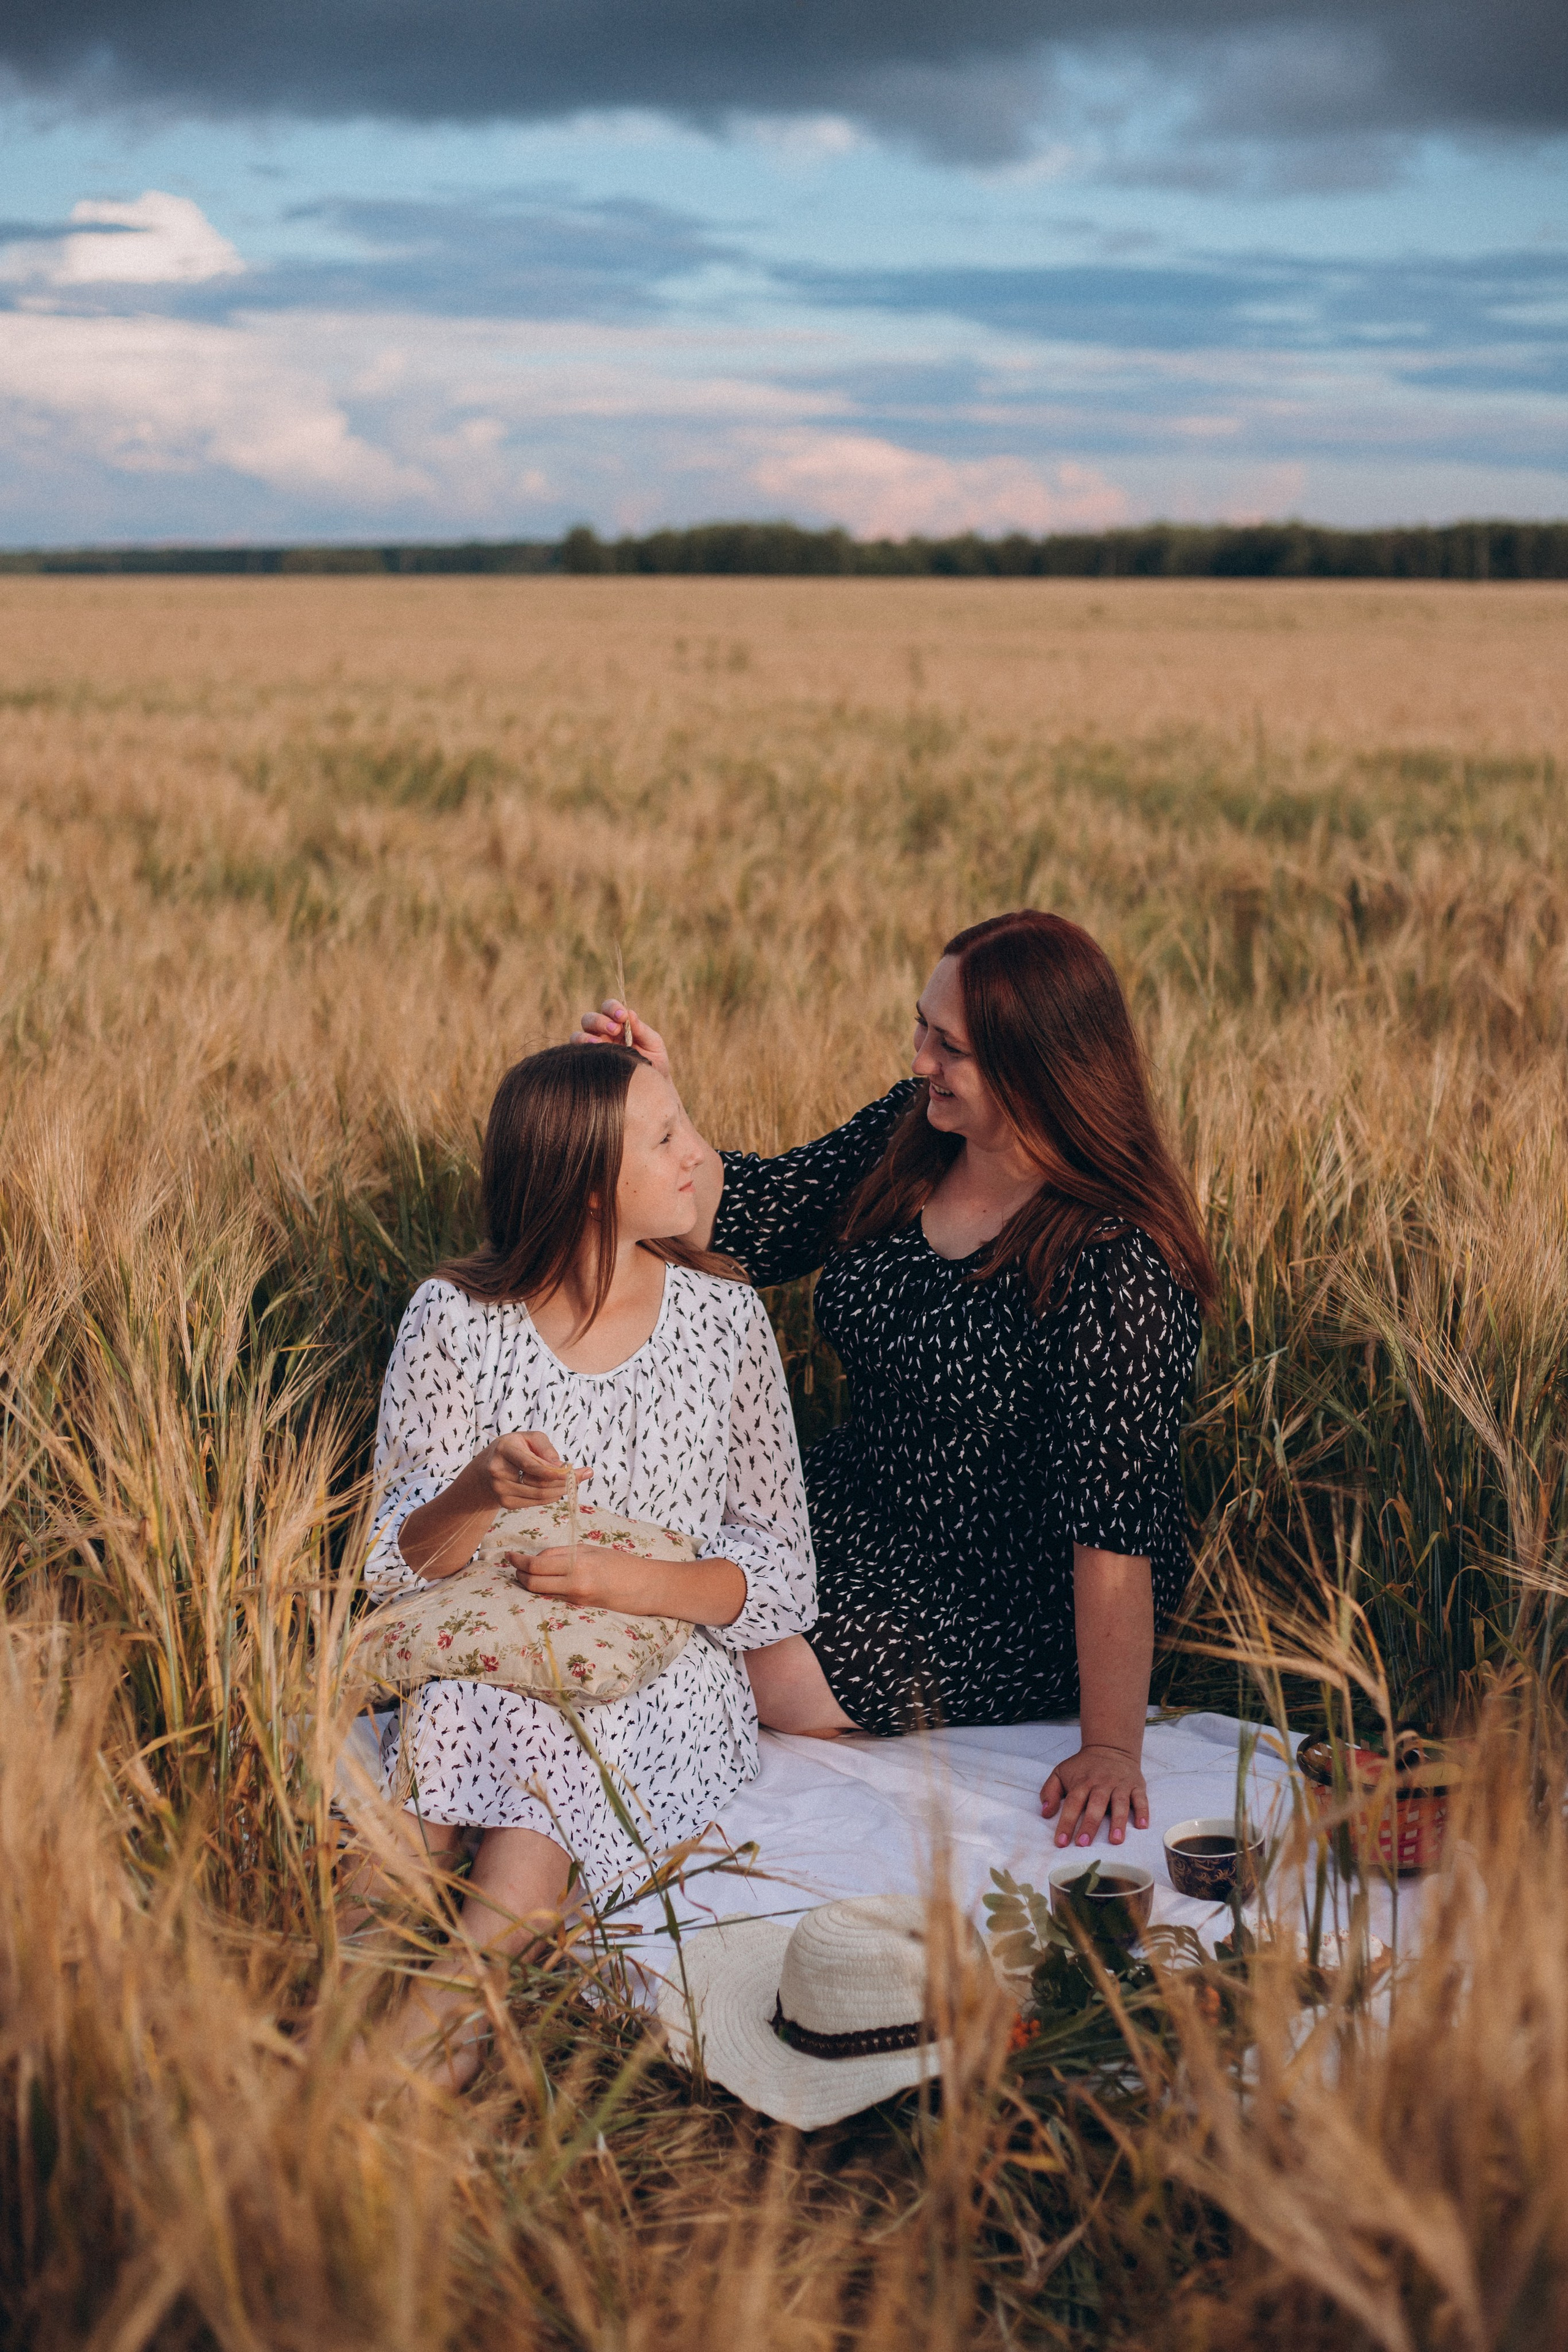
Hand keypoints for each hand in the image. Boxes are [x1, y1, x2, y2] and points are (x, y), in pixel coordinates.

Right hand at [464, 1432, 589, 1511]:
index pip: (531, 1464)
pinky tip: (558, 1489)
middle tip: (585, 1475)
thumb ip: (545, 1448)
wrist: (486, 1470)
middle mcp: (498, 1472)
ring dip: (561, 1489)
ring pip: (540, 1495)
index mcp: (504, 1450)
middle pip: (539, 1483)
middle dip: (565, 1480)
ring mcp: (501, 1491)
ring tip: (574, 1482)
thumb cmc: (513, 1449)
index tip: (574, 1472)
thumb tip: (561, 1466)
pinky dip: (551, 1496)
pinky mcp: (506, 1504)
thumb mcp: (528, 1438)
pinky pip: (536, 1502)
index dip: (554, 1471)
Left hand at [509, 1544, 657, 1611]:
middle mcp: (575, 1582)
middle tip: (514, 1566)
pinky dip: (545, 1591)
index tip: (509, 1555)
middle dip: (519, 1574)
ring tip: (525, 1574)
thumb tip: (539, 1559)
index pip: (537, 1563)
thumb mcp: (592, 1551)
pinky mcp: (581, 1609)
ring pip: (541, 1592)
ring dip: (529, 1583)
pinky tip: (544, 1585)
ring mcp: (577, 1599)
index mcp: (578, 1562)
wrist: (647, 1587)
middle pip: (533, 1581)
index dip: (519, 1560)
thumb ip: (564, 1554)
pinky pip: (555, 1599)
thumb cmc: (622, 1565)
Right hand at [571, 999, 670, 1077]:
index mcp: (618, 1024)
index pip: (608, 1008)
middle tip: (616, 1030)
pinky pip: (576, 1054)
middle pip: (589, 1019)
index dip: (612, 1008)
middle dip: (600, 1021)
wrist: (651, 1089)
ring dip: (586, 1036)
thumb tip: (630, 1013)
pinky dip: (581, 1051)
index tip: (622, 1016)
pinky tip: (593, 1056)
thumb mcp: (653, 1044)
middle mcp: (601, 1034)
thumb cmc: (654, 1062)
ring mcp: (592, 1049)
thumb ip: (642, 1029)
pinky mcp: (587, 1064)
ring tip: (599, 1044)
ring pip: (578, 1035)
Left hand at [1040, 1745, 1149, 1847]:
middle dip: (1089, 1824)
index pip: (1072, 1803)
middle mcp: (1102, 1784)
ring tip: (1115, 1840)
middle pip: (1095, 1804)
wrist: (1110, 1747)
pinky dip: (1143, 1812)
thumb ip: (1050, 1792)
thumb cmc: (1083, 1767)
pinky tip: (1142, 1826)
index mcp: (1082, 1782)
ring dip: (1118, 1821)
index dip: (1066, 1823)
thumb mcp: (1061, 1772)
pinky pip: (1141, 1799)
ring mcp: (1120, 1785)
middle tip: (1084, 1844)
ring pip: (1120, 1803)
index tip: (1061, 1842)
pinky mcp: (1137, 1786)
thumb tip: (1045, 1813)